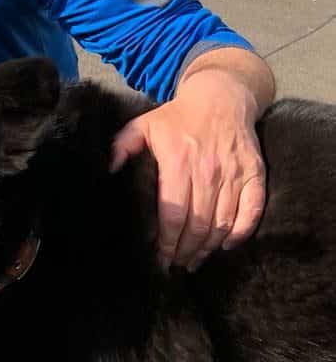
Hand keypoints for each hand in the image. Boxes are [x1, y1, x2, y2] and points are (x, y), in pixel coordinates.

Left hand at [110, 66, 267, 270]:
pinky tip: (227, 245)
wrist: (222, 96)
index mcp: (178, 162)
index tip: (160, 260)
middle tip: (177, 265)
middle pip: (198, 225)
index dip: (167, 242)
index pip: (173, 214)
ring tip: (195, 260)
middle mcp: (208, 171)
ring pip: (223, 222)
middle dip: (186, 251)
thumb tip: (107, 169)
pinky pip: (252, 209)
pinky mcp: (255, 173)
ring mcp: (234, 173)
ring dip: (209, 247)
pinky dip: (241, 232)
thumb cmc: (178, 116)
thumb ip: (122, 146)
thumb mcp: (144, 125)